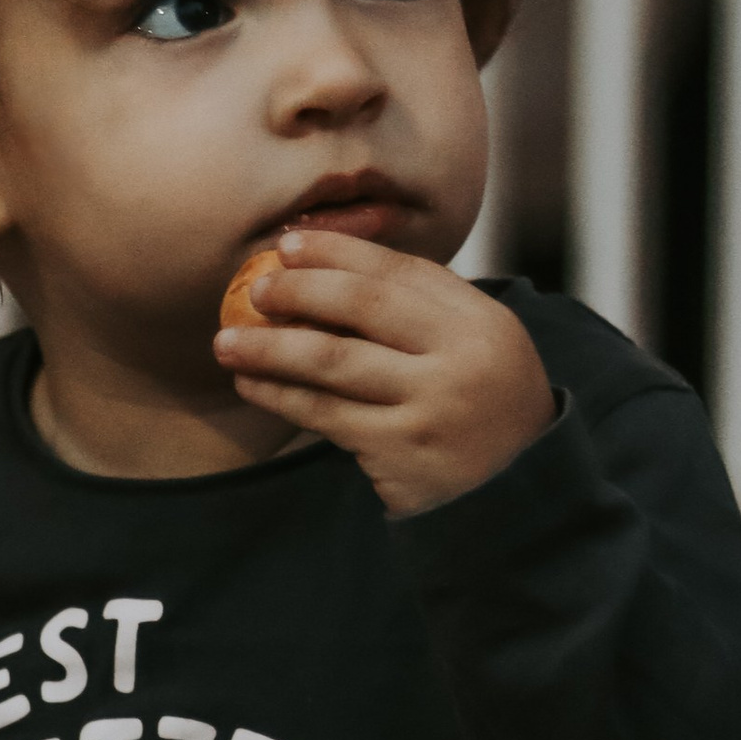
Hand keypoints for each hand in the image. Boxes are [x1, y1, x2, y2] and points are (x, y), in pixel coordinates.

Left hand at [212, 229, 554, 516]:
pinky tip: (251, 384)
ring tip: (226, 342)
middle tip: (256, 288)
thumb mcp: (476, 351)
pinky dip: (280, 395)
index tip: (291, 244)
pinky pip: (325, 413)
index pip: (402, 271)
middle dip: (301, 290)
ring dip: (270, 347)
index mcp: (482, 320)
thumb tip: (328, 274)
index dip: (341, 252)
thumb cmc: (481, 414)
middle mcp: (462, 357)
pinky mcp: (399, 449)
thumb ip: (422, 315)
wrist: (514, 496)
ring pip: (333, 361)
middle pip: (365, 306)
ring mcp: (431, 404)